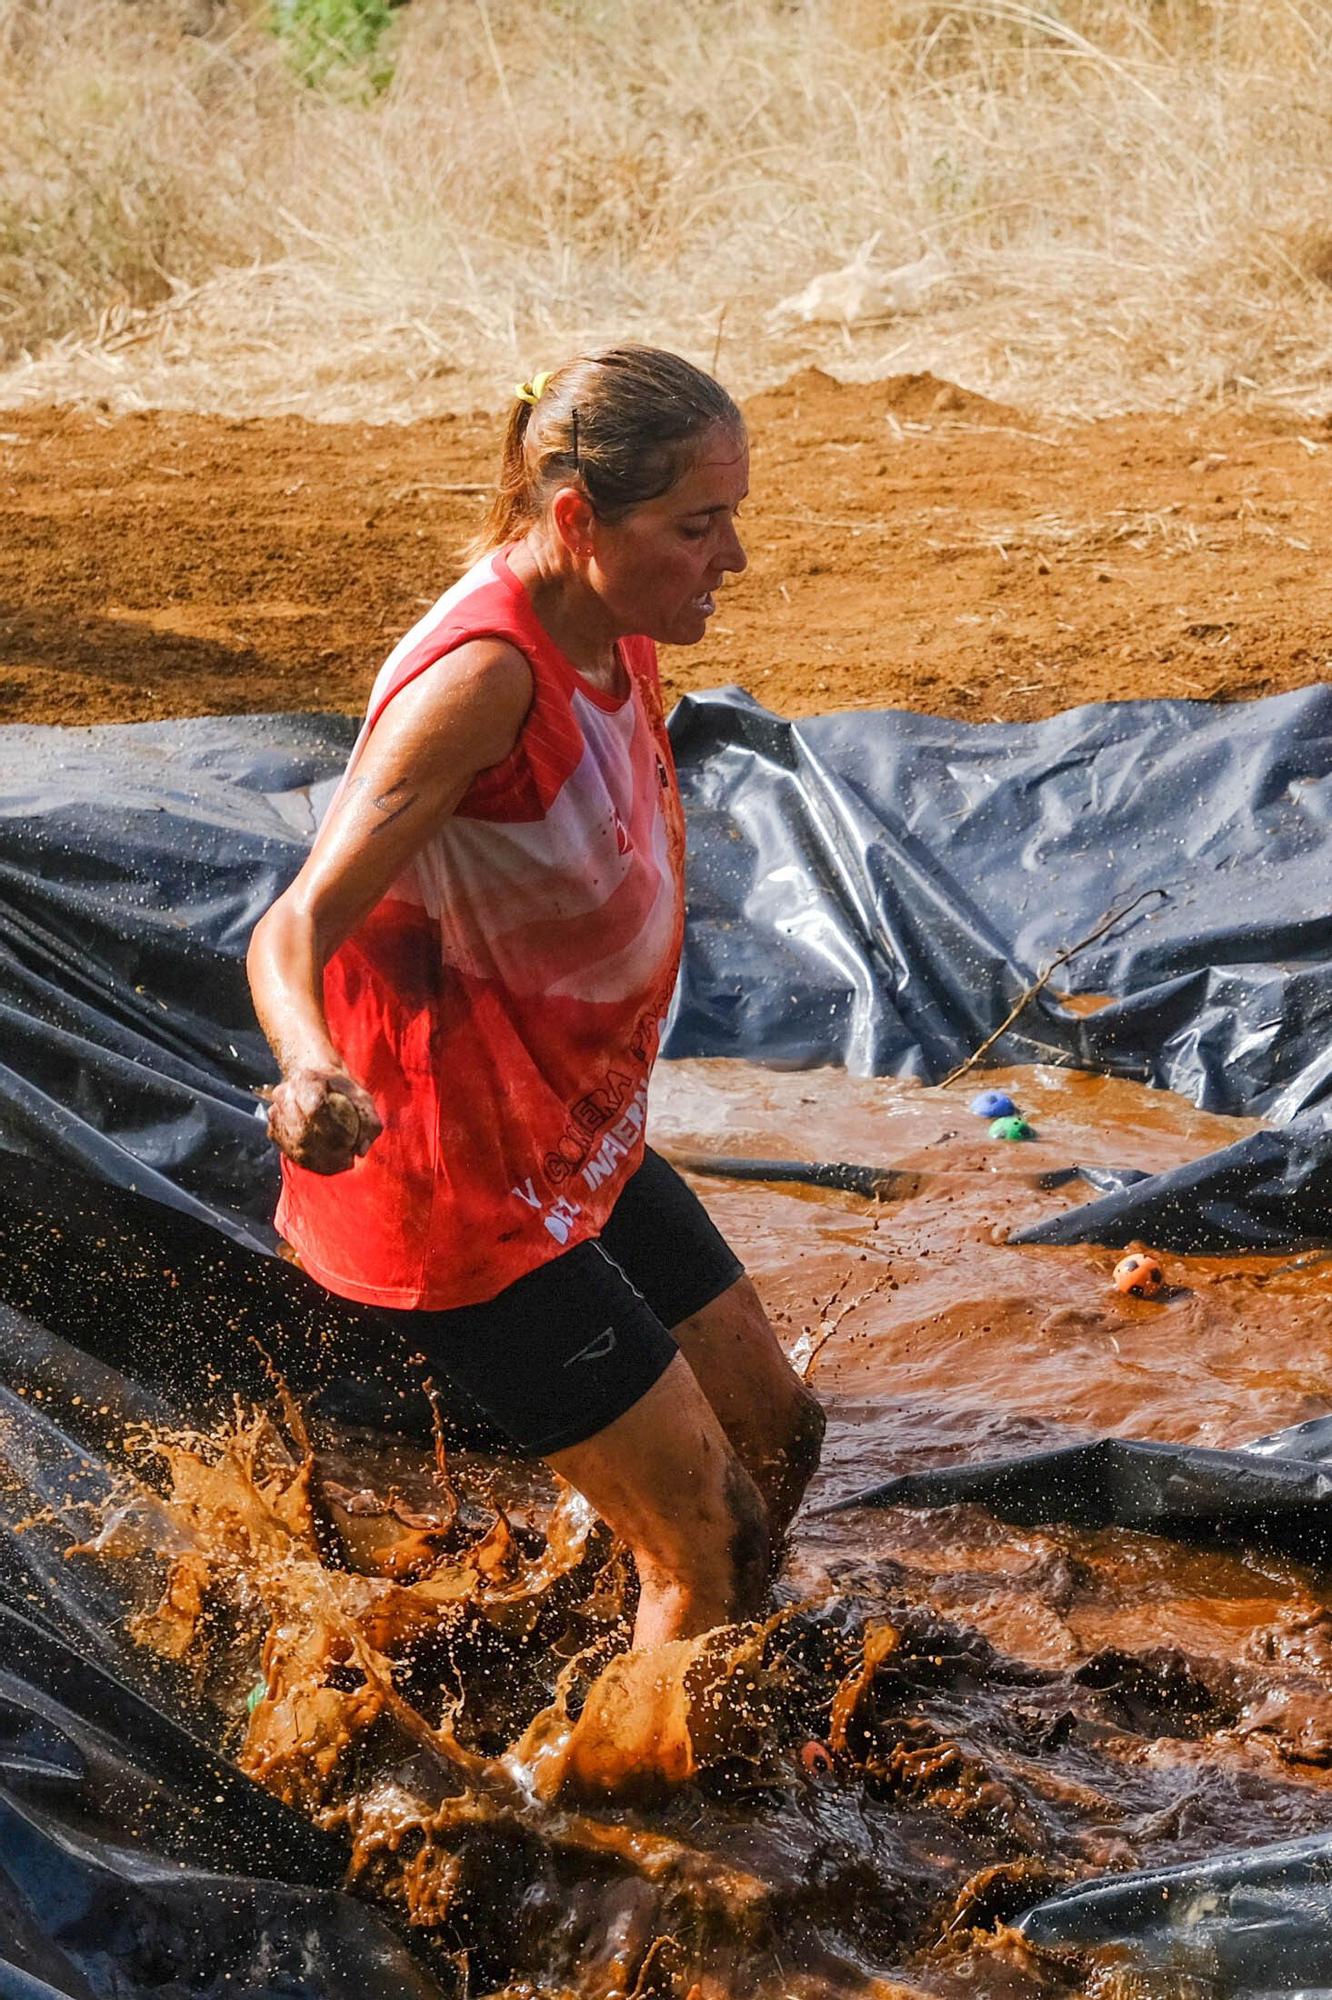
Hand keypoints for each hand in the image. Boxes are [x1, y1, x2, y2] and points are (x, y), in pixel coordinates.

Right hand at [266, 1067, 382, 1175]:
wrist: (314, 1077)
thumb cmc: (342, 1089)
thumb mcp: (363, 1099)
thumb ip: (369, 1122)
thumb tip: (360, 1150)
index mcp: (307, 1079)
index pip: (316, 1109)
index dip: (333, 1132)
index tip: (350, 1145)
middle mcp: (285, 1094)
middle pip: (303, 1132)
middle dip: (328, 1153)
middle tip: (347, 1162)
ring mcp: (275, 1112)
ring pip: (295, 1144)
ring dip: (319, 1161)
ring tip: (340, 1164)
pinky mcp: (273, 1129)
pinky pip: (289, 1151)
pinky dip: (309, 1162)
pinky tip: (328, 1165)